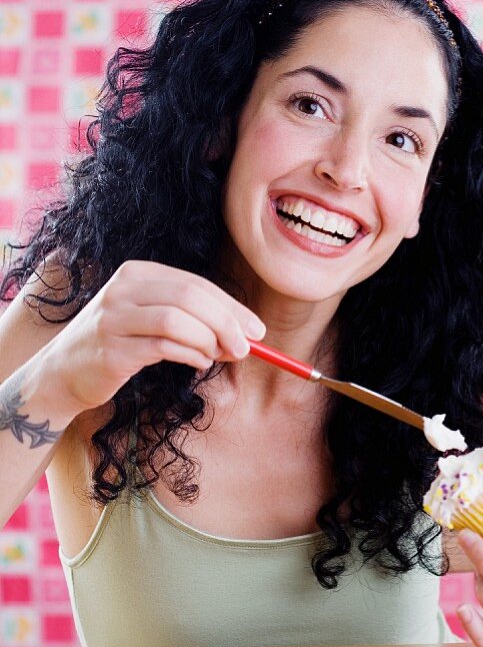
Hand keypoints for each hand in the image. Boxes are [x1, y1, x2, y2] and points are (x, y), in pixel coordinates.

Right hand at [36, 260, 264, 413]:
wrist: (62, 373)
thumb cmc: (121, 344)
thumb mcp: (154, 319)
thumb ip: (195, 319)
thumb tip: (247, 332)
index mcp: (138, 273)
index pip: (197, 284)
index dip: (232, 307)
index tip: (257, 330)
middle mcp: (122, 288)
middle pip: (190, 297)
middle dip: (226, 324)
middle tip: (245, 348)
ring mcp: (113, 317)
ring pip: (177, 320)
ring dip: (208, 341)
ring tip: (215, 356)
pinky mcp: (111, 348)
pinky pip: (163, 347)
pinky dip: (190, 355)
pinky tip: (198, 363)